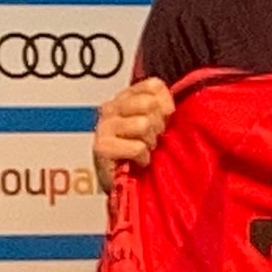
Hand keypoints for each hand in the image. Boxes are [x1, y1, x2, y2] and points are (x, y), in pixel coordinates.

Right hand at [93, 77, 175, 192]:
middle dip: (158, 126)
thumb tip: (170, 104)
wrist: (123, 185)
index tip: (164, 120)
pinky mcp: (101, 147)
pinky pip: (137, 147)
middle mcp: (111, 108)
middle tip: (151, 139)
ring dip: (149, 144)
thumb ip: (162, 107)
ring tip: (143, 151)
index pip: (152, 86)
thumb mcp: (156, 125)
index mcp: (125, 98)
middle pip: (149, 103)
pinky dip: (143, 158)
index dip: (165, 104)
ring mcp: (104, 126)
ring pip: (143, 124)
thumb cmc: (140, 154)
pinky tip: (137, 162)